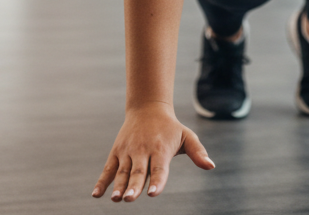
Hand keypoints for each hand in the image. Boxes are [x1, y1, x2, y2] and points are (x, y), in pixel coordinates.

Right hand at [92, 101, 213, 201]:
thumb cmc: (171, 128)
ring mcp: (128, 152)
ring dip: (118, 186)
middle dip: (134, 187)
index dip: (157, 181)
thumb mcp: (187, 136)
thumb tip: (211, 166)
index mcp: (161, 149)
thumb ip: (198, 152)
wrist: (148, 108)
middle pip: (139, 172)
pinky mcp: (117, 152)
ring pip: (123, 172)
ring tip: (116, 199)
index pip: (159, 168)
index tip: (153, 193)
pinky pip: (108, 169)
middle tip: (130, 200)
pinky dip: (102, 181)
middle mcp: (143, 151)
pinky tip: (96, 194)